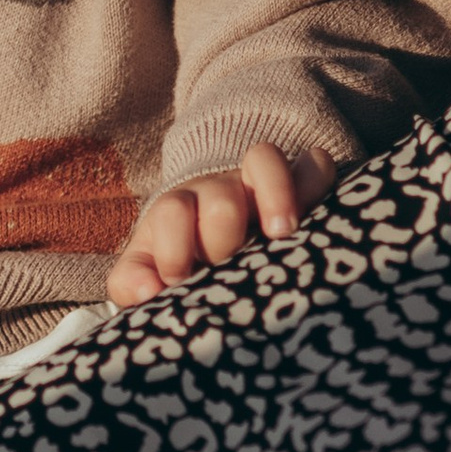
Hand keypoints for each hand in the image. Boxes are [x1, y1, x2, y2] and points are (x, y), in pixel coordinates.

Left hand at [107, 142, 337, 306]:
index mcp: (178, 212)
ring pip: (264, 159)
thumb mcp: (149, 267)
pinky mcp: (299, 185)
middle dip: (222, 237)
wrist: (211, 227)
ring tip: (281, 234)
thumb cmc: (181, 258)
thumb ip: (131, 281)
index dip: (174, 249)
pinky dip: (317, 179)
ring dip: (274, 194)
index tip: (179, 281)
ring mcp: (259, 185)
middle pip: (220, 197)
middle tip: (228, 266)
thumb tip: (146, 292)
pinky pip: (314, 164)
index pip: (171, 214)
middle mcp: (218, 191)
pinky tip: (319, 214)